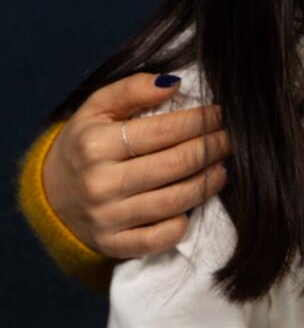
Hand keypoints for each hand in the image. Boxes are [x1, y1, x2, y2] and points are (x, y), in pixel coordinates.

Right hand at [43, 77, 229, 259]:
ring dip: (208, 182)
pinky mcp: (115, 244)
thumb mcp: (96, 109)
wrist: (52, 195)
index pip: (162, 131)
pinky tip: (194, 203)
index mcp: (95, 145)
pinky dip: (183, 222)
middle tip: (227, 139)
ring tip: (222, 166)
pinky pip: (160, 238)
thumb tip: (173, 83)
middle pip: (174, 166)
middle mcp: (100, 183)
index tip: (217, 114)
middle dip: (210, 149)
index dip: (198, 122)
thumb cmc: (85, 146)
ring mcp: (107, 217)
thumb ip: (131, 90)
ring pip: (175, 201)